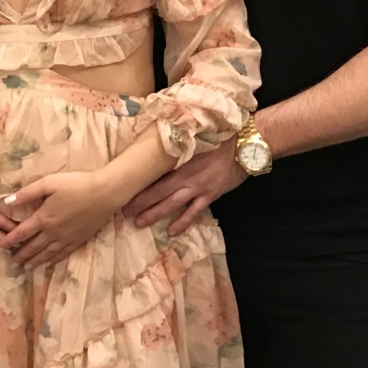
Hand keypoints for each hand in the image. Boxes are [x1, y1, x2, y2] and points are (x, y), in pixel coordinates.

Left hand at [0, 171, 120, 266]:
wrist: (104, 194)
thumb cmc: (75, 184)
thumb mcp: (48, 183)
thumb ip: (27, 193)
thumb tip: (7, 201)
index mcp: (43, 218)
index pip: (21, 233)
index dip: (9, 241)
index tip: (0, 247)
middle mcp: (53, 232)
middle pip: (33, 247)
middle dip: (21, 255)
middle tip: (12, 262)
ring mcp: (66, 238)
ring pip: (47, 254)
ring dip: (35, 261)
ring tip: (26, 266)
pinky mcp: (79, 240)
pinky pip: (63, 254)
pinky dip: (53, 260)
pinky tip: (49, 263)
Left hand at [121, 142, 245, 234]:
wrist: (245, 144)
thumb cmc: (219, 135)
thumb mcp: (194, 135)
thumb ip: (177, 142)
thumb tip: (158, 143)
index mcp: (179, 158)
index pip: (153, 173)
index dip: (137, 183)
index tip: (122, 188)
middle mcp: (185, 175)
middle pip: (157, 191)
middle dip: (139, 203)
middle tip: (123, 212)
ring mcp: (198, 187)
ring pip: (171, 204)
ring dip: (155, 214)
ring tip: (139, 222)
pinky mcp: (210, 194)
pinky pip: (193, 212)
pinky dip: (182, 222)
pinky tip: (172, 232)